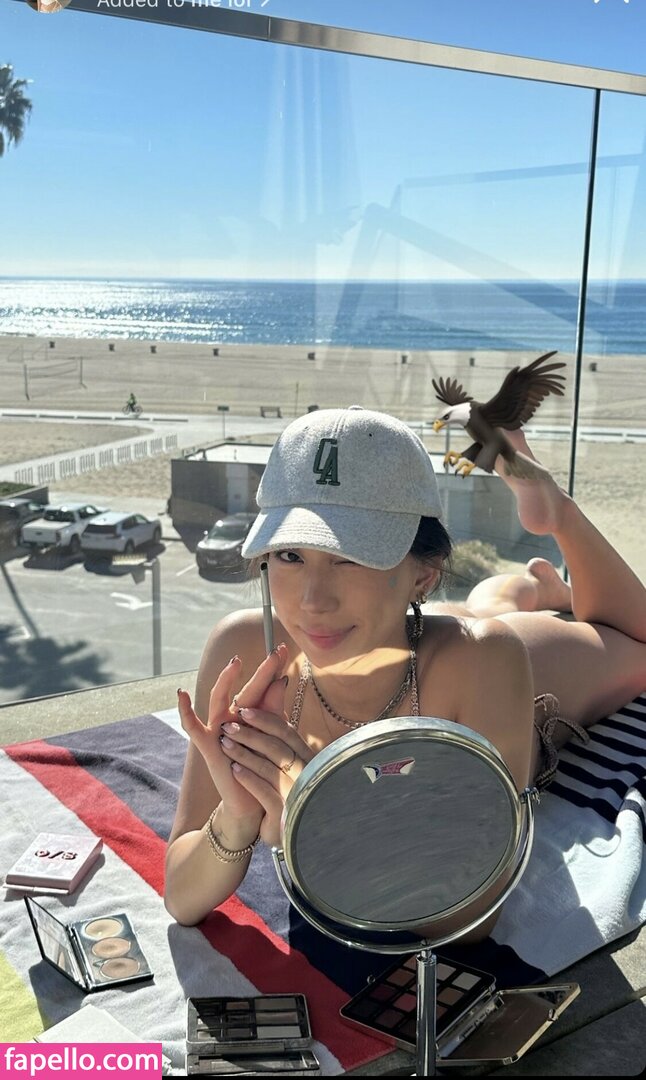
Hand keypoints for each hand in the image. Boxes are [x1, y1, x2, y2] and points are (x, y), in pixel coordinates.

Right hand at [177, 646, 288, 836]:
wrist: (252, 802)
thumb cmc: (263, 767)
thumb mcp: (272, 736)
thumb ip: (274, 710)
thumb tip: (282, 680)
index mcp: (252, 715)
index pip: (264, 686)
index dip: (273, 667)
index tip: (285, 647)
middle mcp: (234, 717)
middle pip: (246, 688)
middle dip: (261, 670)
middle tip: (275, 651)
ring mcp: (219, 729)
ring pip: (219, 699)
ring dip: (227, 680)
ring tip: (235, 662)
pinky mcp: (208, 745)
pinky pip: (193, 726)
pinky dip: (185, 710)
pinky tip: (181, 693)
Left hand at [219, 696, 315, 848]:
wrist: (293, 832)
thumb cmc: (287, 787)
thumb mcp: (285, 756)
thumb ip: (279, 724)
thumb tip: (277, 681)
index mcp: (304, 756)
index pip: (285, 732)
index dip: (264, 719)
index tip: (242, 709)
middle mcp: (303, 772)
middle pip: (277, 747)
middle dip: (251, 734)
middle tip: (227, 724)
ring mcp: (296, 792)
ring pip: (269, 767)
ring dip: (245, 754)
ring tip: (224, 743)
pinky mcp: (285, 813)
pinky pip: (266, 792)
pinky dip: (250, 779)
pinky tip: (234, 770)